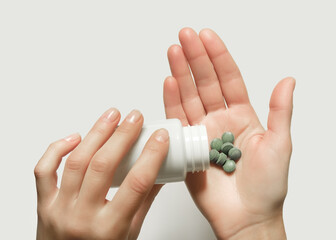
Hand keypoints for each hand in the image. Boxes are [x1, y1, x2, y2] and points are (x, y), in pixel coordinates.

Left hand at [34, 109, 168, 239]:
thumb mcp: (130, 234)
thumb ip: (144, 202)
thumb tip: (161, 173)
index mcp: (110, 229)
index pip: (136, 184)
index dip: (151, 156)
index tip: (159, 137)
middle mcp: (82, 218)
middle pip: (103, 166)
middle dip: (122, 136)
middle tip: (134, 118)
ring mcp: (59, 210)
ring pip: (76, 162)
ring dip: (96, 134)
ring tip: (111, 116)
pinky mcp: (44, 204)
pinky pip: (44, 171)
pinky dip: (57, 149)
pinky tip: (75, 137)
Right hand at [163, 28, 294, 239]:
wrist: (247, 217)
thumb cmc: (267, 187)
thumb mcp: (280, 144)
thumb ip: (279, 111)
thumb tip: (288, 80)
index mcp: (243, 116)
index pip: (229, 79)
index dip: (218, 57)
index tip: (208, 37)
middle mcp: (220, 121)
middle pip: (205, 83)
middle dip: (195, 58)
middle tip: (185, 36)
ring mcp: (202, 132)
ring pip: (189, 97)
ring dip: (180, 74)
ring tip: (174, 51)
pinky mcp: (187, 147)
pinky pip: (178, 120)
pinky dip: (172, 101)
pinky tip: (169, 82)